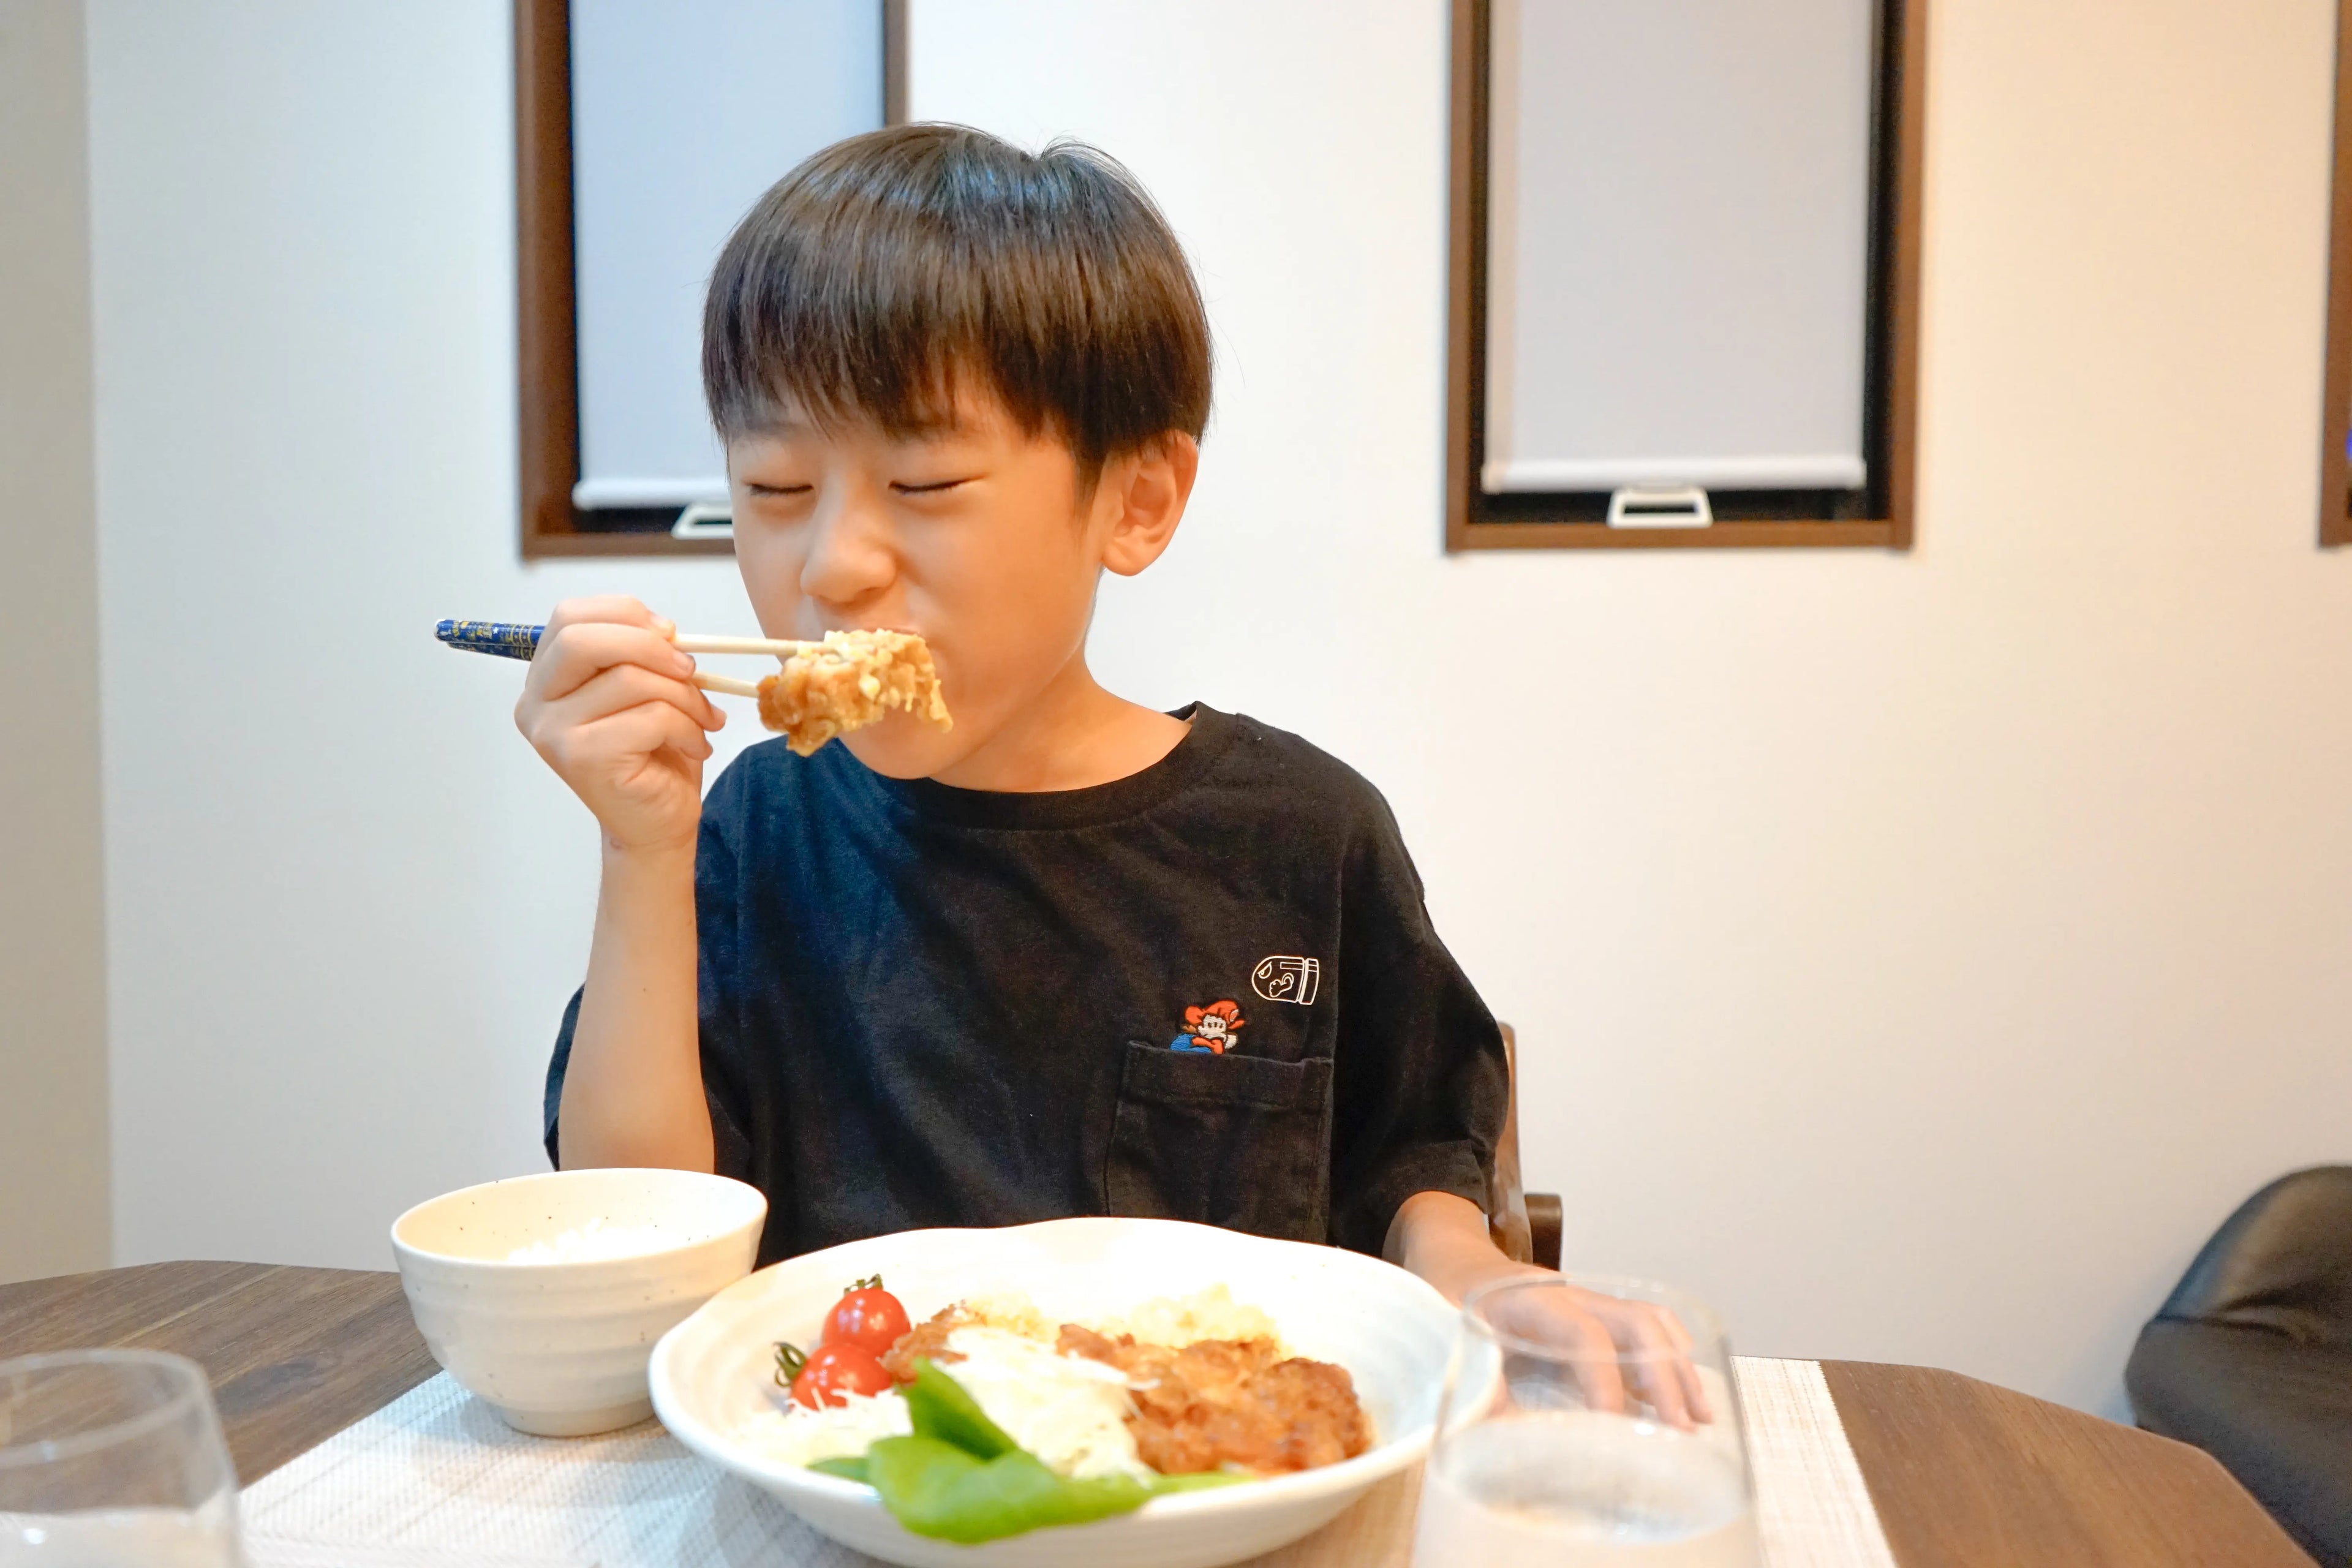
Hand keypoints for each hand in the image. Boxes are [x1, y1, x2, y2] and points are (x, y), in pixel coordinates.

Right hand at [515, 596, 723, 853]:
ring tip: (702, 719)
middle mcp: (536, 705)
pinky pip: (651, 717)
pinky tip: (695, 746)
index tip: (669, 633)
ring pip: (629, 678)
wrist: (656, 825)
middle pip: (582, 639)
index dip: (624, 613)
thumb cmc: (653, 756)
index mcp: (545, 679)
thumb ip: (639, 654)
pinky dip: (687, 727)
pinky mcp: (585, 759)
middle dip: (650, 645)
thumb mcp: (645, 689)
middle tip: (690, 668)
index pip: (569, 617)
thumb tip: (665, 630)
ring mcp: (554, 734)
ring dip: (684, 695)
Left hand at [1387, 1191, 1711, 1429]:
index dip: (1603, 1378)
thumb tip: (1495, 1437)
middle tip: (1681, 1428)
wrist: (1455, 1263)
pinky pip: (1646, 1328)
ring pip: (1649, 1322)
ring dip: (1678, 1367)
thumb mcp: (1451, 1337)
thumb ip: (1476, 1383)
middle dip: (1663, 1374)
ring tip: (1700, 1418)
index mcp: (1532, 1301)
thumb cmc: (1451, 1301)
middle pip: (1634, 1323)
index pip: (1583, 1333)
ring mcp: (1591, 1302)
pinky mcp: (1598, 1316)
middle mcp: (1571, 1296)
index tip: (1615, 1425)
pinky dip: (1672, 1358)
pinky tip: (1686, 1397)